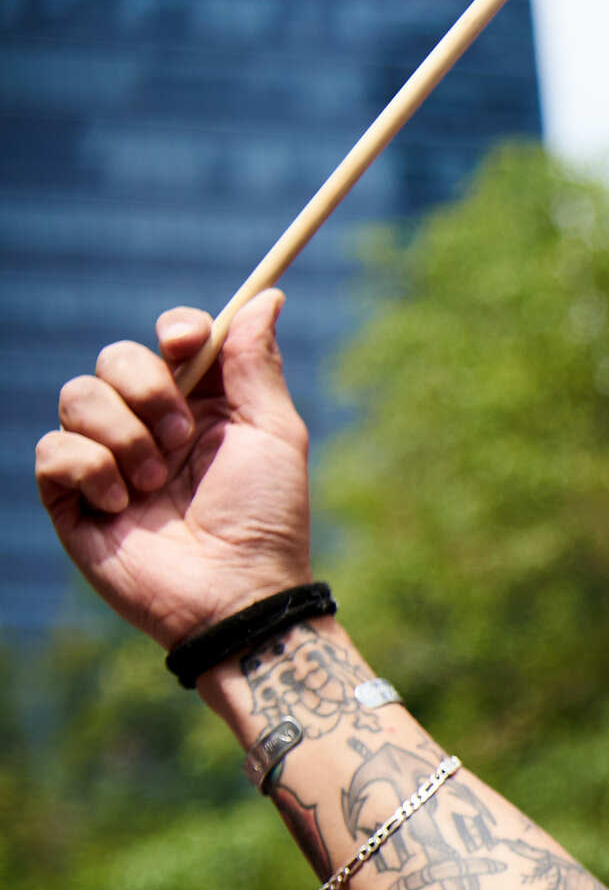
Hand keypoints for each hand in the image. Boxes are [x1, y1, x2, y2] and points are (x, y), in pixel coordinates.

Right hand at [32, 292, 313, 649]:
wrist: (236, 593)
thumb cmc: (267, 518)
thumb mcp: (274, 433)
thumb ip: (256, 363)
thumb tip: (267, 296)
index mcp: (200, 406)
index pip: (167, 340)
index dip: (173, 331)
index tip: (185, 343)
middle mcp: (149, 427)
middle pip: (114, 359)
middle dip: (146, 389)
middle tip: (181, 439)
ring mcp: (107, 460)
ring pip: (78, 396)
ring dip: (123, 437)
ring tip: (154, 485)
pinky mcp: (71, 497)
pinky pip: (53, 449)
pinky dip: (89, 470)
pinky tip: (122, 505)